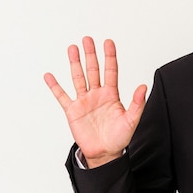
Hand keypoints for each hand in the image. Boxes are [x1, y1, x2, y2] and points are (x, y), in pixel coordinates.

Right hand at [44, 37, 146, 167]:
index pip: (111, 71)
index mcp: (112, 94)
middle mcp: (97, 94)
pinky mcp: (72, 111)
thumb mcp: (132, 120)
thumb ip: (137, 103)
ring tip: (72, 48)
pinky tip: (49, 76)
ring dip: (75, 63)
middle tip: (87, 39)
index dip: (110, 57)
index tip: (108, 42)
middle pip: (93, 70)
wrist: (105, 153)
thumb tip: (143, 86)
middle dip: (91, 54)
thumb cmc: (119, 137)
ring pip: (78, 78)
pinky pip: (62, 96)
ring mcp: (84, 101)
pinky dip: (55, 86)